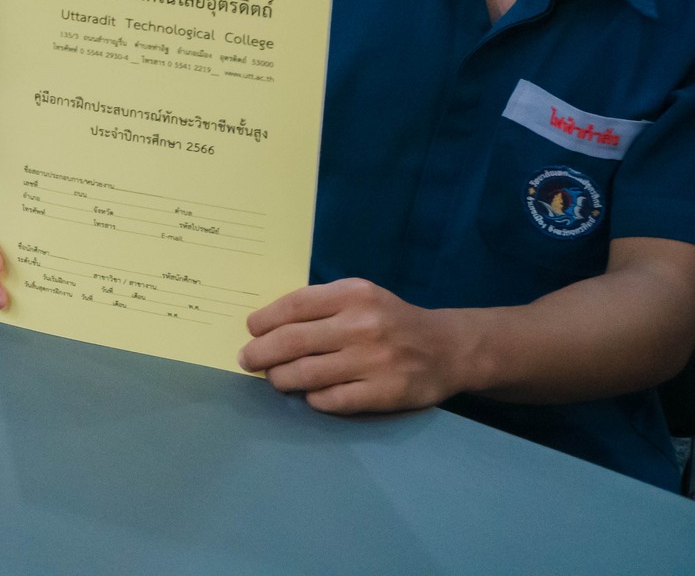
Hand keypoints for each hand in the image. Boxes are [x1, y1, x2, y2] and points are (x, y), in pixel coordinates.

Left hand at [239, 278, 465, 413]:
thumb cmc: (391, 320)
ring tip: (275, 378)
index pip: (294, 305)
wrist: (447, 348)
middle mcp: (362, 325)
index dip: (265, 320)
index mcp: (353, 294)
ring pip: (306, 374)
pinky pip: (331, 400)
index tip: (251, 330)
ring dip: (281, 378)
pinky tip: (311, 394)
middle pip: (292, 341)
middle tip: (247, 359)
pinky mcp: (383, 392)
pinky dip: (313, 398)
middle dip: (260, 353)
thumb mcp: (360, 296)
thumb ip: (321, 305)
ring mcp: (373, 361)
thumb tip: (267, 324)